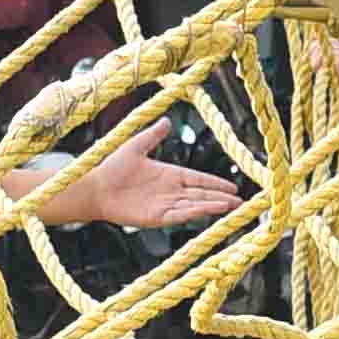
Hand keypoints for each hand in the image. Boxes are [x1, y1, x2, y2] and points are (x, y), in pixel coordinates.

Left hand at [68, 152, 244, 229]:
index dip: (216, 183)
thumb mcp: (136, 146)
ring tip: (233, 207)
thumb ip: (153, 135)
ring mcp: (165, 205)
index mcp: (169, 175)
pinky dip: (196, 213)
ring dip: (214, 206)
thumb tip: (167, 121)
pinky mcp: (157, 217)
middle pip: (202, 195)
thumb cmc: (112, 167)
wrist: (95, 188)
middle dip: (222, 198)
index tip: (234, 187)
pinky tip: (209, 210)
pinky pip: (180, 215)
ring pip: (195, 206)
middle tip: (243, 201)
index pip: (198, 179)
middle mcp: (170, 191)